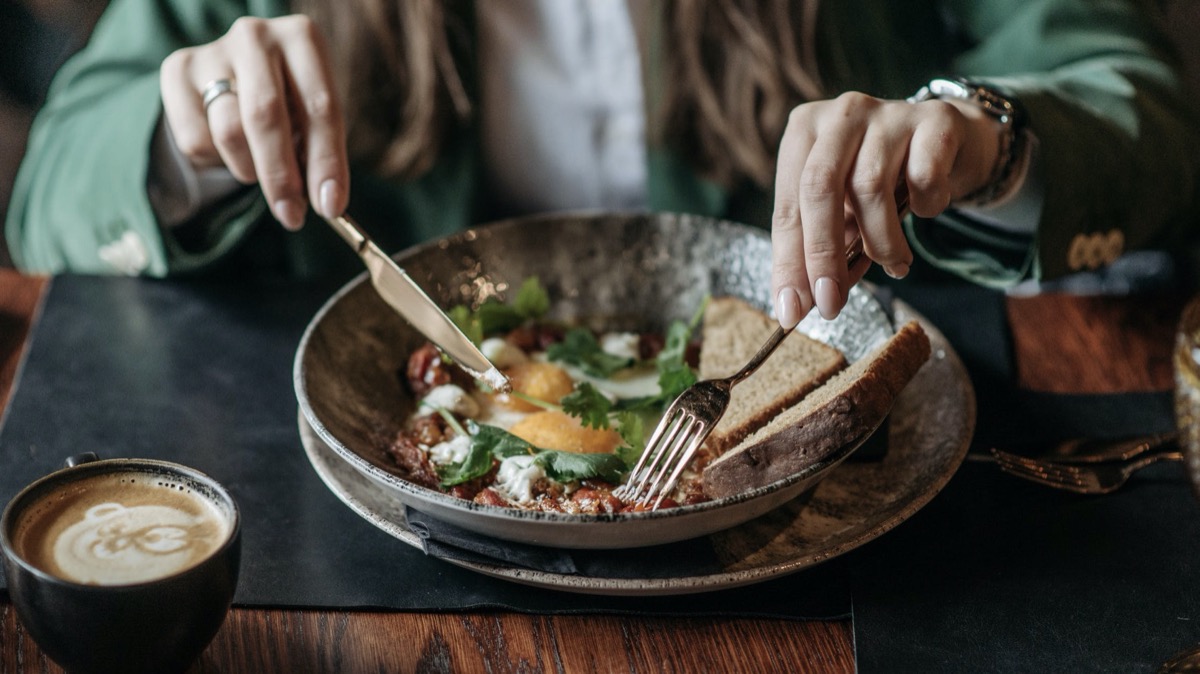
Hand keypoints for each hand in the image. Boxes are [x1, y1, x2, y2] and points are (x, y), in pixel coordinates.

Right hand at [159, 15, 348, 229]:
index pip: (320, 108)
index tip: (330, 207)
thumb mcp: (313, 117)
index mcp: (302, 39)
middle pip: (266, 117)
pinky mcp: (177, 70)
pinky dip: (217, 160)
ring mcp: (213, 51)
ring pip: (228, 132)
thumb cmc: (288, 100)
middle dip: (281, 176)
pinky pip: (196, 138)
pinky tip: (228, 147)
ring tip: (259, 169)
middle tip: (291, 215)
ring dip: (249, 169)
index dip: (327, 163)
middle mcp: (256, 36)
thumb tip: (326, 202)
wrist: (233, 75)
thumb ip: (319, 152)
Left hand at [771, 91, 1001, 325]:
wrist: (948, 141)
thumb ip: (821, 249)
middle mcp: (841, 114)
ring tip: (894, 264)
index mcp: (803, 132)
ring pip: (870, 188)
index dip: (788, 262)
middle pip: (820, 189)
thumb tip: (802, 304)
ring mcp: (888, 111)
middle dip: (823, 256)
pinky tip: (926, 210)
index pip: (787, 207)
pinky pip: (924, 176)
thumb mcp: (844, 212)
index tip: (792, 310)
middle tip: (831, 304)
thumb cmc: (883, 180)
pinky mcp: (935, 119)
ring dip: (881, 242)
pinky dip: (925, 207)